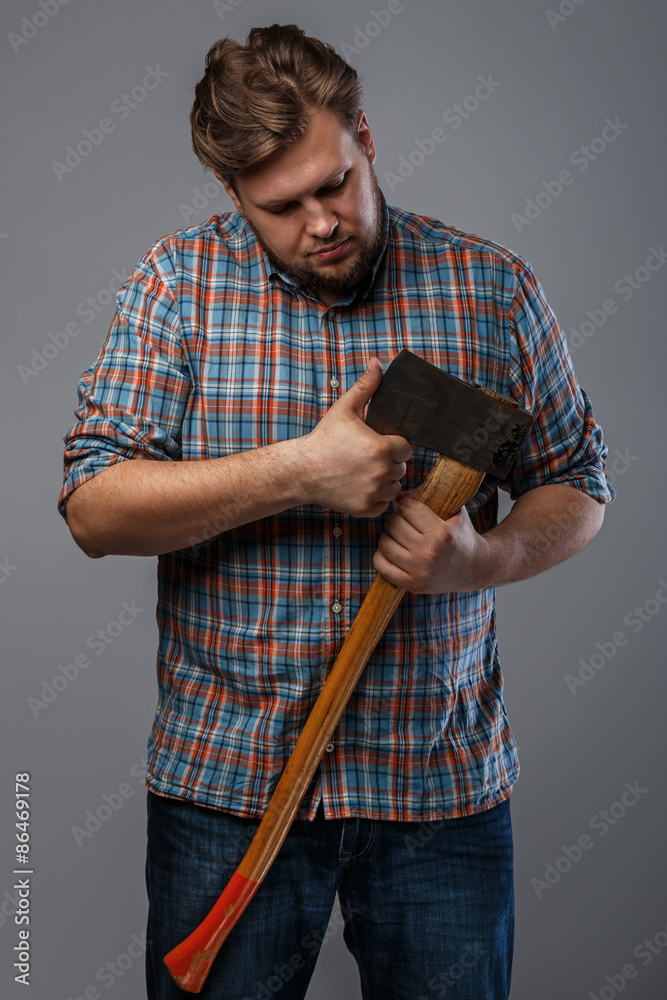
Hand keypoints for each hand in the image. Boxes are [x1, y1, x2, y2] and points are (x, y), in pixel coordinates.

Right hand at [299, 359, 411, 516]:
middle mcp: (381, 472)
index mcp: (381, 448)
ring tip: (362, 472)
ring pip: (394, 487)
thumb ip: (365, 387)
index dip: (393, 445)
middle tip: (366, 457)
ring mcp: (374, 493)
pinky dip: (375, 498)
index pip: (406, 448)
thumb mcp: (344, 409)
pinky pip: (383, 504)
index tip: (377, 444)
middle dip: (388, 462)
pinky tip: (359, 486)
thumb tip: (377, 363)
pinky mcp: (365, 509)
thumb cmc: (323, 439)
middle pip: (401, 467)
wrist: (301, 470)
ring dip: (384, 481)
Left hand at [372, 493, 489, 593]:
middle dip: (396, 518)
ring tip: (398, 535)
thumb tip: (397, 496)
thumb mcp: (454, 511)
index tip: (409, 507)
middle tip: (403, 521)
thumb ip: (429, 496)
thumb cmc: (459, 535)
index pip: (408, 508)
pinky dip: (381, 555)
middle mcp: (430, 553)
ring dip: (387, 536)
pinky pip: (381, 565)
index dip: (405, 504)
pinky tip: (393, 550)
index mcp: (442, 533)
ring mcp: (420, 571)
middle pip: (393, 524)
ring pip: (384, 543)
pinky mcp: (412, 585)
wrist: (473, 569)